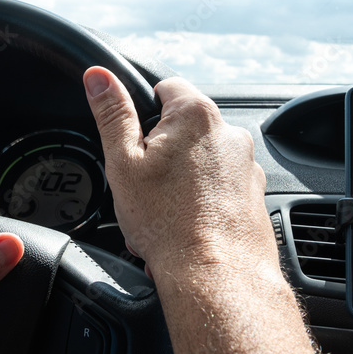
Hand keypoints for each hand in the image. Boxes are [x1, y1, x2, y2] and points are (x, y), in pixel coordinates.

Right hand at [82, 67, 271, 274]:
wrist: (215, 275)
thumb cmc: (168, 222)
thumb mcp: (123, 162)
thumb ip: (112, 114)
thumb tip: (99, 77)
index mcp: (196, 115)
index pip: (166, 86)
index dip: (143, 110)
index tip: (134, 139)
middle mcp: (229, 133)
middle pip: (184, 127)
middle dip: (162, 150)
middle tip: (144, 182)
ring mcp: (246, 165)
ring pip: (201, 160)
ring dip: (181, 178)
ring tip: (162, 211)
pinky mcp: (253, 195)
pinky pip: (219, 187)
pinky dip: (202, 200)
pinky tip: (184, 224)